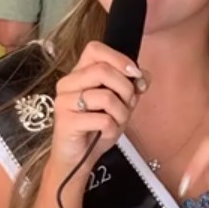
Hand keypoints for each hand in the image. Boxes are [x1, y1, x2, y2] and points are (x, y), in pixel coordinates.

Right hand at [51, 41, 143, 167]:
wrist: (77, 159)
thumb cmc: (96, 128)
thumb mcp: (120, 104)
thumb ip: (131, 86)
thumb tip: (144, 76)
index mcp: (79, 73)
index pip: (95, 49)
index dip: (119, 59)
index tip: (134, 75)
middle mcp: (67, 83)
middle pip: (103, 70)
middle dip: (126, 89)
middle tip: (128, 104)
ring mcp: (64, 101)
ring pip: (105, 96)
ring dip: (121, 112)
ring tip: (117, 122)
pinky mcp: (66, 121)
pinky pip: (102, 119)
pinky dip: (113, 128)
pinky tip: (106, 133)